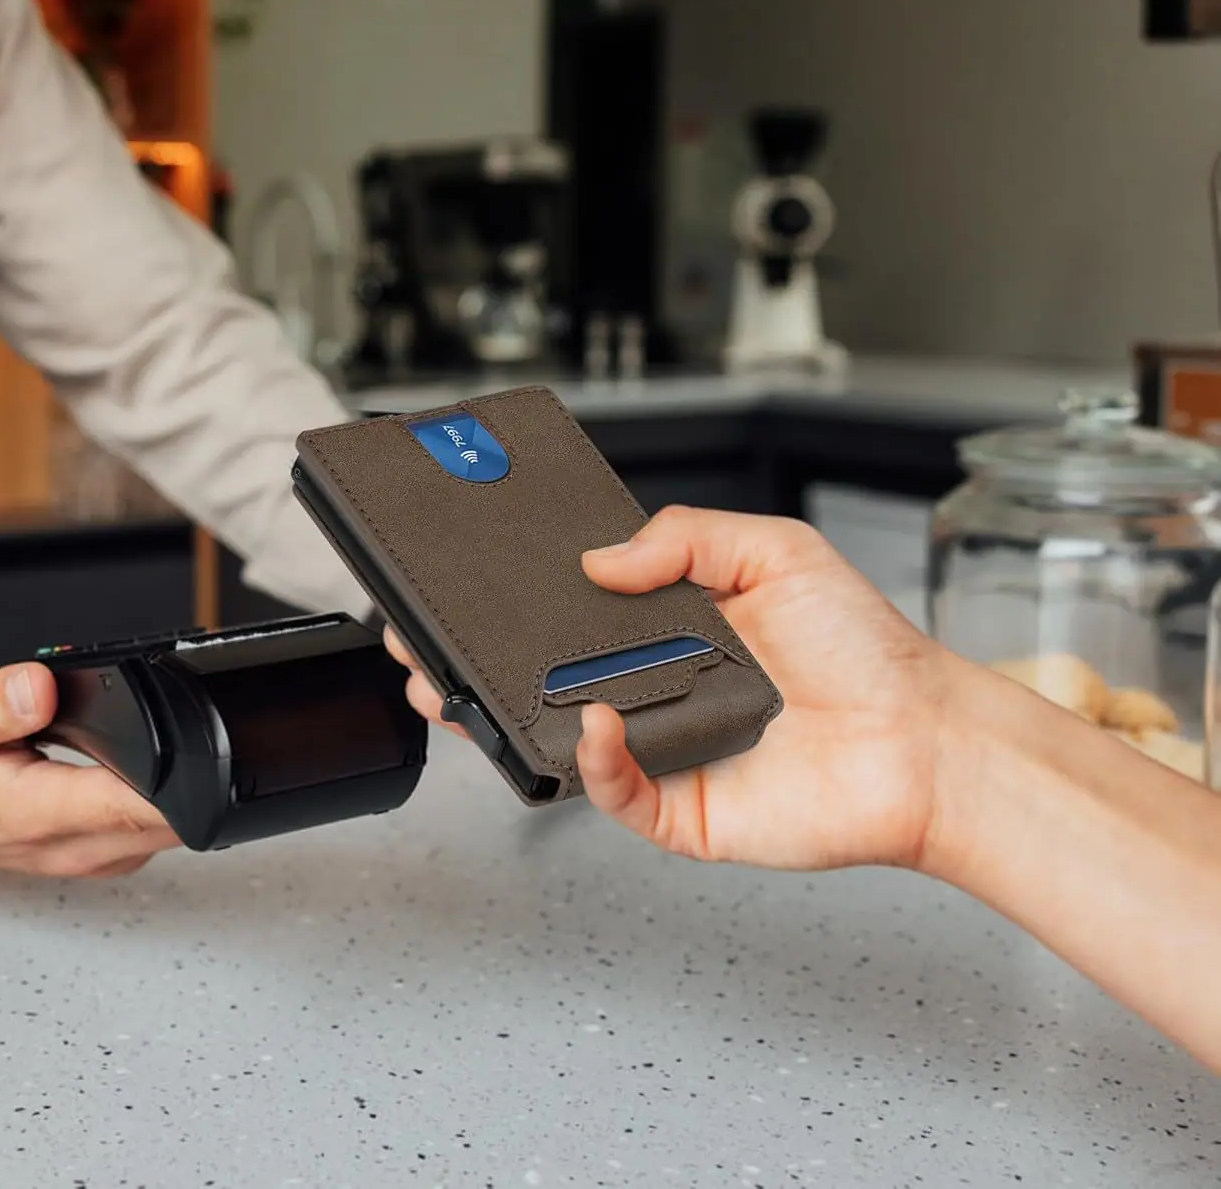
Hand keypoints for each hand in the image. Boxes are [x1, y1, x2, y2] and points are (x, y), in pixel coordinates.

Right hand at [0, 664, 179, 875]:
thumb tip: (38, 686)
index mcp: (43, 816)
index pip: (138, 808)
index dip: (184, 780)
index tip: (203, 746)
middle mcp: (79, 847)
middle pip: (175, 819)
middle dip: (192, 772)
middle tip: (186, 724)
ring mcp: (97, 857)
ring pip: (174, 829)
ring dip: (181, 788)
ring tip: (159, 740)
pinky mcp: (106, 854)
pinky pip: (158, 830)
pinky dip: (164, 801)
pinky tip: (145, 768)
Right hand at [389, 506, 959, 871]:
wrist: (922, 739)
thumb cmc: (863, 650)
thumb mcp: (775, 551)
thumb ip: (686, 537)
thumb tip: (600, 559)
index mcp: (669, 628)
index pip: (570, 613)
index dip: (515, 601)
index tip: (465, 579)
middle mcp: (652, 689)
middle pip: (541, 678)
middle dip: (472, 661)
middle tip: (423, 636)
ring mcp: (659, 750)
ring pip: (556, 739)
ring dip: (496, 716)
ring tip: (450, 684)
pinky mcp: (677, 808)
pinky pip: (612, 792)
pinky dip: (592, 760)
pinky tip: (596, 721)